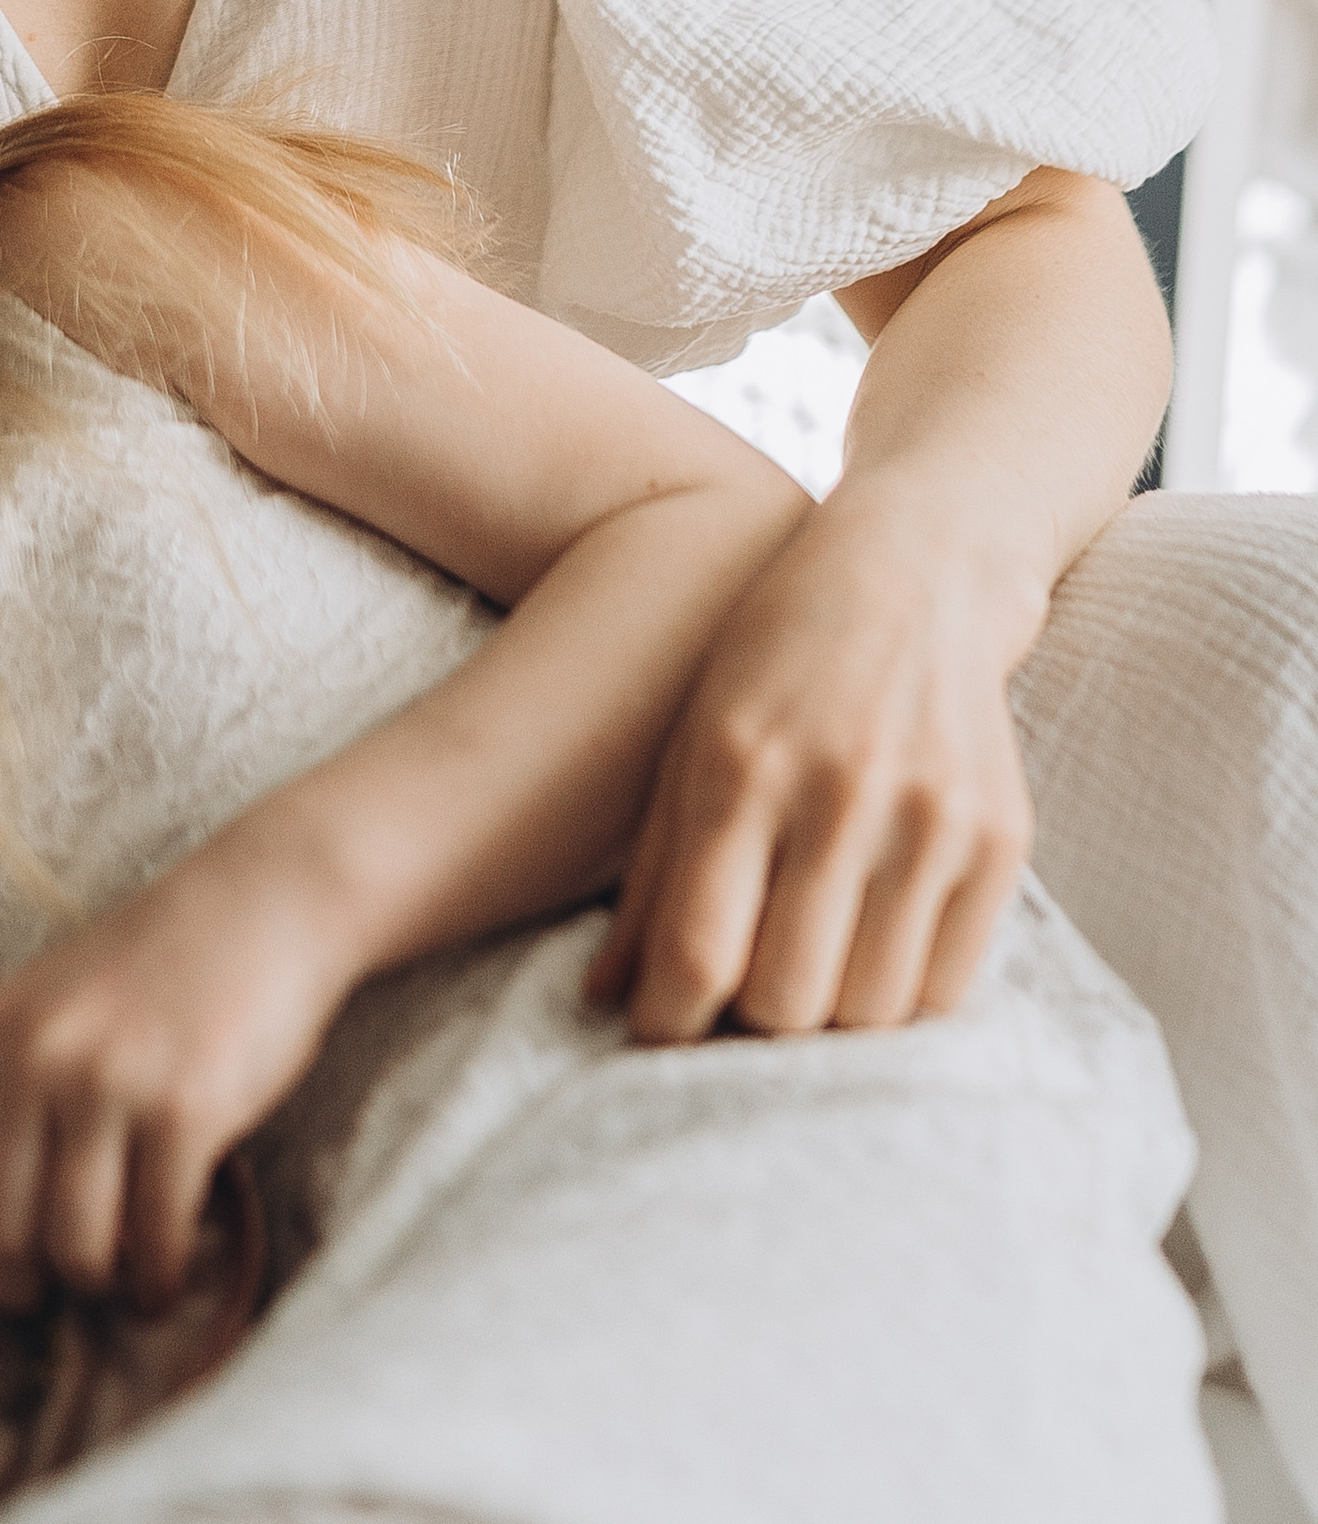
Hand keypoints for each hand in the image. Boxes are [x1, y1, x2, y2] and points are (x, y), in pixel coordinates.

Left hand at [0, 840, 346, 1312]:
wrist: (262, 901)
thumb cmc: (153, 966)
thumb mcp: (46, 1004)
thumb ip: (4, 1085)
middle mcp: (35, 1057)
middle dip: (21, 1285)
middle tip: (53, 1291)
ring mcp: (109, 1083)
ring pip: (73, 1249)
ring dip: (96, 1284)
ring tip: (116, 1281)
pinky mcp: (186, 1110)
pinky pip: (154, 1238)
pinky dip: (158, 1277)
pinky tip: (167, 1272)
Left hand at [586, 485, 1032, 1041]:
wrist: (916, 570)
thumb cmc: (774, 655)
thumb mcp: (689, 733)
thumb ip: (650, 867)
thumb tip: (604, 997)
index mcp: (740, 760)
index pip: (699, 948)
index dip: (667, 1023)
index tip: (655, 1036)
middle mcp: (839, 788)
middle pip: (786, 998)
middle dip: (746, 1027)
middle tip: (733, 1007)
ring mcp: (930, 814)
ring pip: (869, 1009)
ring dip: (826, 1023)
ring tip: (801, 982)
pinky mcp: (1002, 837)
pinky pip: (945, 986)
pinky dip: (899, 999)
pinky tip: (867, 960)